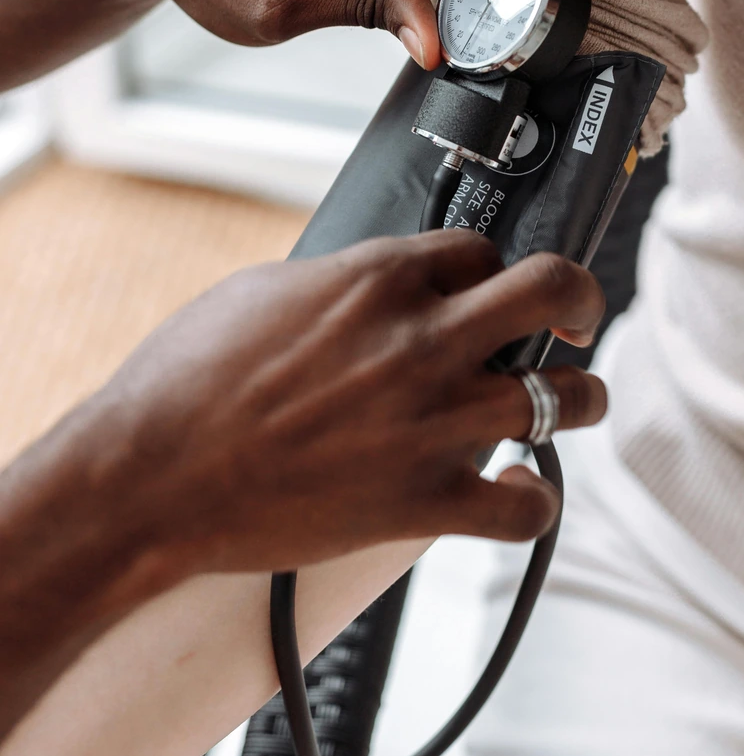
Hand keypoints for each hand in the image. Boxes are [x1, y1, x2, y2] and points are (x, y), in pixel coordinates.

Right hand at [84, 230, 605, 576]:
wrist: (151, 473)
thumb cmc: (189, 378)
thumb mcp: (266, 289)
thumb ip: (342, 280)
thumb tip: (373, 282)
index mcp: (380, 277)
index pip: (480, 249)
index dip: (490, 267)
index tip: (488, 285)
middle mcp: (423, 338)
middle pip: (552, 290)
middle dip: (579, 296)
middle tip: (578, 313)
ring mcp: (433, 420)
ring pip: (565, 397)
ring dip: (580, 397)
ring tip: (574, 401)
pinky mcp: (422, 500)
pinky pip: (522, 506)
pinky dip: (532, 500)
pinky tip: (519, 489)